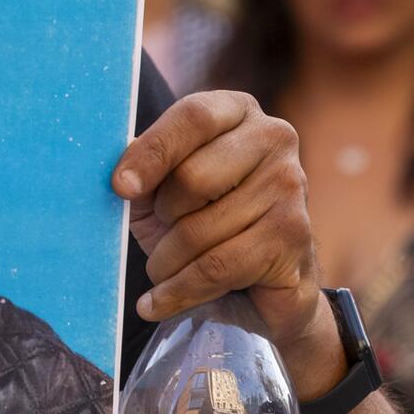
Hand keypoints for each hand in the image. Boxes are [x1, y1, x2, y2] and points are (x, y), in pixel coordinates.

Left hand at [112, 90, 341, 391]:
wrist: (261, 282)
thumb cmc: (201, 220)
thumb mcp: (163, 187)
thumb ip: (144, 169)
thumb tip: (120, 175)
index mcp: (236, 110)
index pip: (193, 117)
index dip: (152, 152)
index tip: (120, 187)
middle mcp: (273, 138)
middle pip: (193, 177)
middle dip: (163, 216)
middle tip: (160, 233)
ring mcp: (291, 186)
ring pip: (201, 230)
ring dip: (166, 261)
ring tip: (161, 269)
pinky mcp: (294, 236)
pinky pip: (218, 268)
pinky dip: (177, 291)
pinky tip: (155, 303)